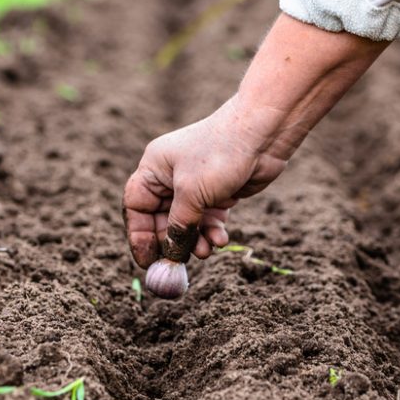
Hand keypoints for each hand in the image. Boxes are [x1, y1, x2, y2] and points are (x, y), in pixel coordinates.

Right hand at [122, 97, 287, 265]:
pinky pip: (208, 220)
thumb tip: (170, 254)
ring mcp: (196, 185)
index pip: (136, 207)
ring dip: (195, 241)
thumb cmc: (220, 155)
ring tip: (206, 251)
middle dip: (172, 242)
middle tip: (179, 264)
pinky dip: (212, 232)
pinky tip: (220, 240)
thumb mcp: (192, 194)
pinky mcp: (218, 193)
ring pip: (188, 224)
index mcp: (154, 168)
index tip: (147, 261)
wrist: (263, 135)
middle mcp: (171, 177)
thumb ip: (179, 226)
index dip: (139, 235)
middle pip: (162, 220)